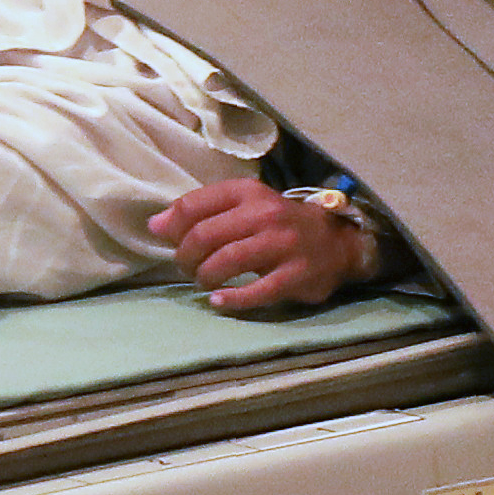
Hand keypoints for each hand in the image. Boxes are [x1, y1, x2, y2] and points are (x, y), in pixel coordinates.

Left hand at [150, 178, 381, 314]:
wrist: (338, 242)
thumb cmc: (279, 224)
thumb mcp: (244, 206)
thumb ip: (201, 212)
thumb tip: (155, 225)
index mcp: (248, 193)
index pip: (194, 205)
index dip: (173, 227)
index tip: (169, 241)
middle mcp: (265, 214)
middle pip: (205, 235)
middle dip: (185, 257)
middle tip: (186, 268)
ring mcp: (283, 245)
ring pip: (227, 261)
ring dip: (205, 277)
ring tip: (203, 283)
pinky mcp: (296, 276)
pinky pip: (256, 292)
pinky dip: (231, 300)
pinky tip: (219, 301)